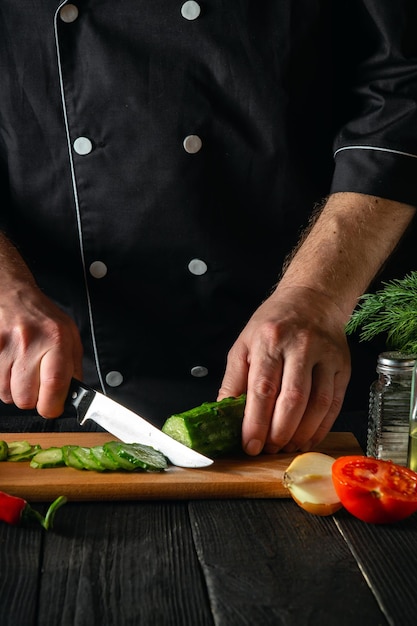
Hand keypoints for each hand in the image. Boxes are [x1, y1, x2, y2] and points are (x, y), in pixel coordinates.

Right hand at [0, 282, 82, 417]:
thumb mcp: (70, 336)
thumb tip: (75, 396)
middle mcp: (29, 342)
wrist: (13, 296)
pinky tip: (10, 367)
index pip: (54, 385)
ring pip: (7, 395)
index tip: (53, 407)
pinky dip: (3, 382)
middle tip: (37, 386)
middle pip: (25, 398)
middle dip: (32, 399)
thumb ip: (74, 368)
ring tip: (22, 372)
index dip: (52, 406)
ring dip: (15, 391)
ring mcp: (5, 347)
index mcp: (56, 340)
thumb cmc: (43, 319)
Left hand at [217, 286, 350, 454]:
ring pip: (318, 405)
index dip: (256, 422)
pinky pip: (335, 403)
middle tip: (269, 449)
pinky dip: (322, 427)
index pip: (262, 388)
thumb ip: (233, 381)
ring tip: (287, 447)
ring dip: (302, 434)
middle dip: (280, 432)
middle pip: (293, 399)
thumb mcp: (243, 344)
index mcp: (270, 340)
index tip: (250, 444)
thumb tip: (225, 415)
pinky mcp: (343, 366)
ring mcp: (326, 356)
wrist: (313, 299)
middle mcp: (300, 346)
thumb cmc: (273, 323)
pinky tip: (308, 438)